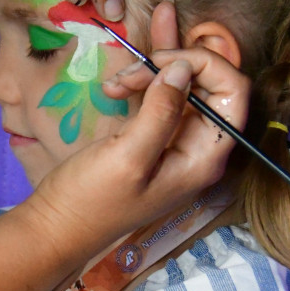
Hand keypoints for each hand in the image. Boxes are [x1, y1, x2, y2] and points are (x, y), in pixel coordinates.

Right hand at [26, 5, 249, 254]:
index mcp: (204, 155)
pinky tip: (127, 66)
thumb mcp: (128, 156)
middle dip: (174, 65)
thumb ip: (161, 111)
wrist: (57, 226)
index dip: (205, 66)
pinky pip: (159, 96)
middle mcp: (196, 146)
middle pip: (209, 85)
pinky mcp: (149, 136)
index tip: (160, 64)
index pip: (232, 93)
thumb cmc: (93, 200)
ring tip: (118, 77)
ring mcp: (173, 140)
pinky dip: (145, 78)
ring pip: (182, 86)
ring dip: (153, 69)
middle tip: (132, 72)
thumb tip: (183, 68)